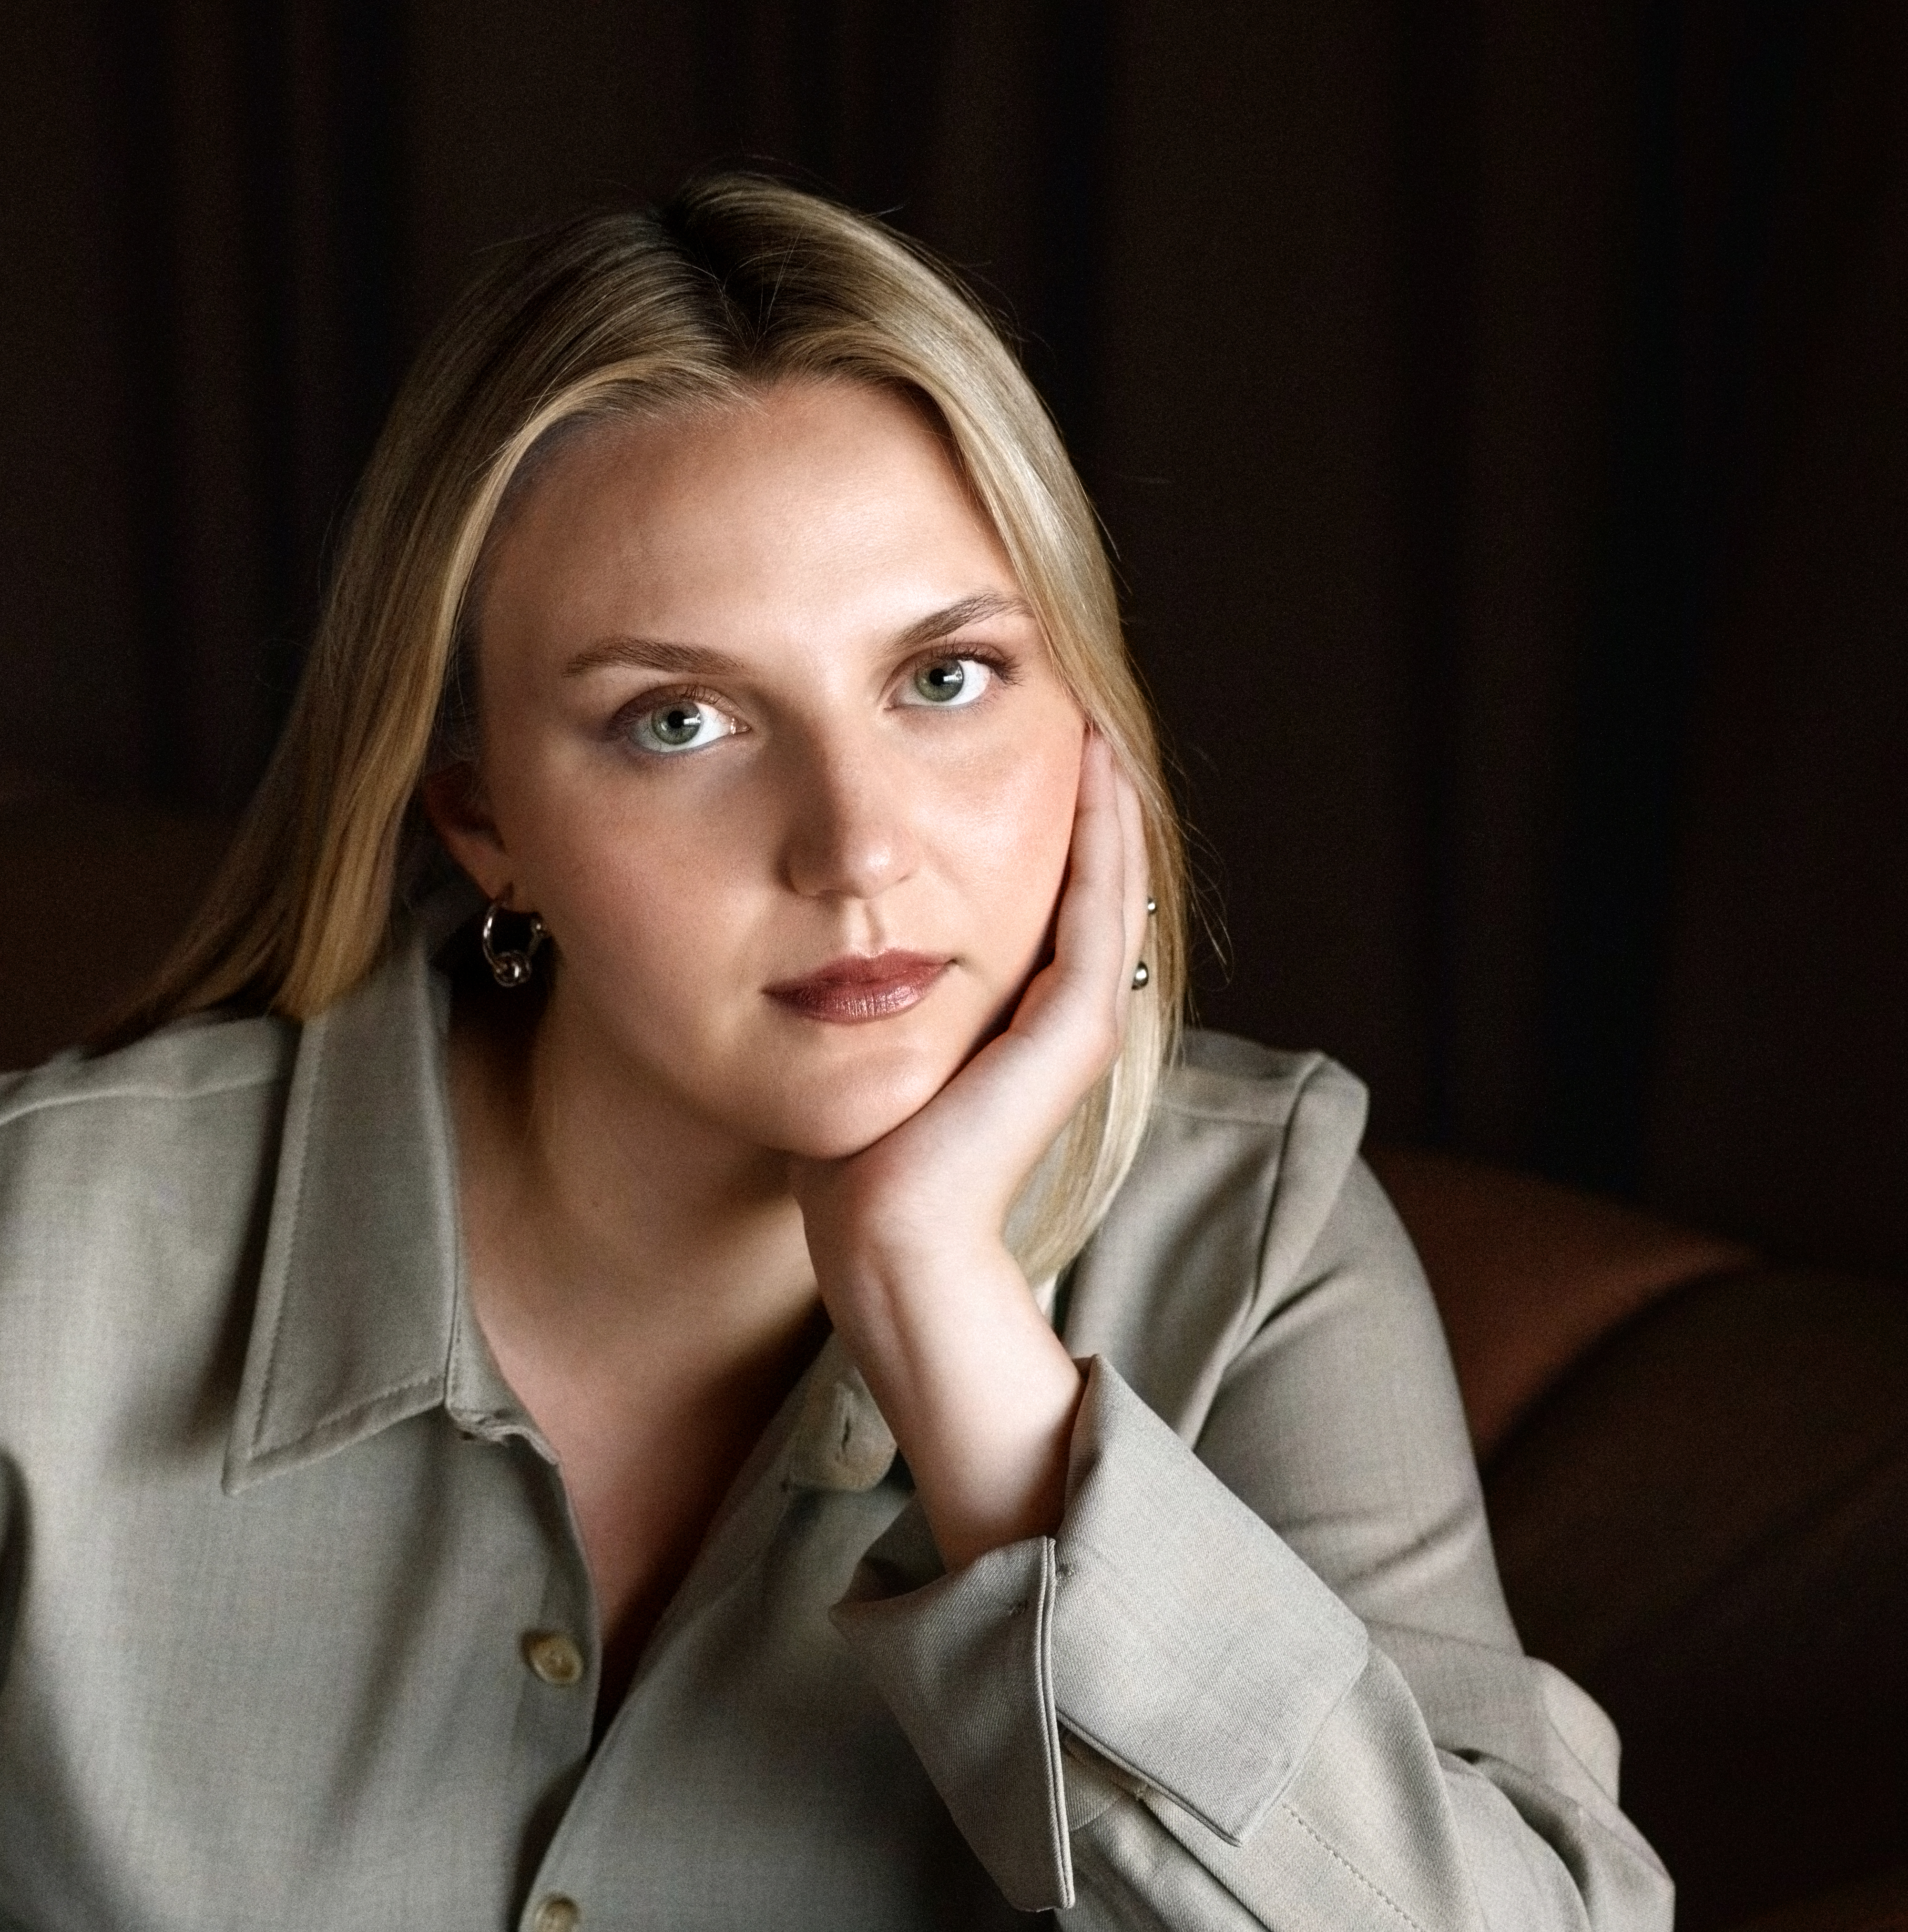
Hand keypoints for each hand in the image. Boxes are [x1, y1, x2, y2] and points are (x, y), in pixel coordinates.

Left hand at [791, 726, 1149, 1564]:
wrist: (877, 1235)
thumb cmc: (851, 1156)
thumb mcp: (860, 1038)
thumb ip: (868, 983)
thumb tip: (825, 927)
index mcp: (1016, 1015)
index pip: (1045, 889)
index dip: (1040, 812)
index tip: (1022, 730)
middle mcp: (1059, 1014)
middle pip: (1086, 875)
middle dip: (1079, 791)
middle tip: (1069, 695)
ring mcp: (1076, 1022)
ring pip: (1108, 881)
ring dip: (1102, 798)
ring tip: (1090, 713)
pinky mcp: (1073, 1031)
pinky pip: (1099, 910)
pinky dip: (1102, 839)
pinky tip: (1093, 771)